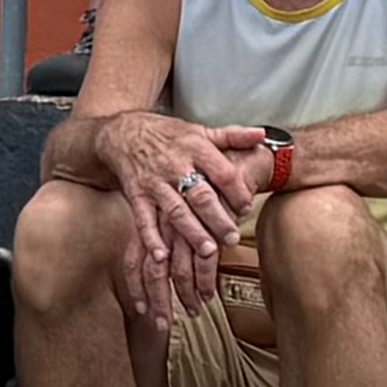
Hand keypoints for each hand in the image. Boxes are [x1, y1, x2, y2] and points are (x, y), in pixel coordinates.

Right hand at [102, 114, 266, 323]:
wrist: (124, 133)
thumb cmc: (168, 135)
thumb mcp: (200, 131)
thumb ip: (232, 136)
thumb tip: (262, 136)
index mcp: (195, 147)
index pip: (222, 172)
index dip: (236, 191)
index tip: (246, 207)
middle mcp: (175, 165)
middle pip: (200, 194)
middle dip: (217, 218)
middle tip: (233, 237)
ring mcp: (155, 182)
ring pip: (176, 210)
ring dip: (191, 231)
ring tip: (207, 251)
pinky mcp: (136, 196)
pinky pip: (143, 219)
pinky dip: (151, 238)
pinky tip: (161, 255)